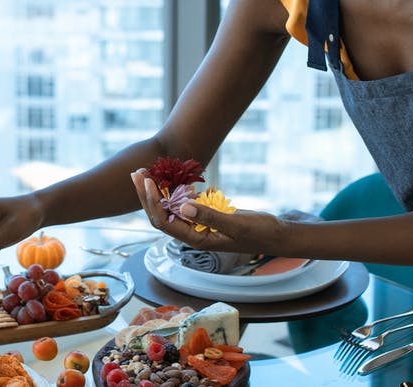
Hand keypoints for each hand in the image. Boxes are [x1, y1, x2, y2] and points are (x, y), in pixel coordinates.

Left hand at [130, 171, 285, 254]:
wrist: (276, 235)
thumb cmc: (260, 232)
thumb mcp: (236, 224)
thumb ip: (210, 217)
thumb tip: (182, 207)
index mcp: (197, 239)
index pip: (165, 222)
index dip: (152, 202)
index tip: (148, 180)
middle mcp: (193, 234)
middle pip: (161, 215)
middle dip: (146, 195)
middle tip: (136, 172)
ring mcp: (198, 226)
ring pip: (169, 210)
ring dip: (155, 192)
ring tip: (145, 172)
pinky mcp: (205, 217)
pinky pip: (183, 205)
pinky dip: (173, 192)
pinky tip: (168, 179)